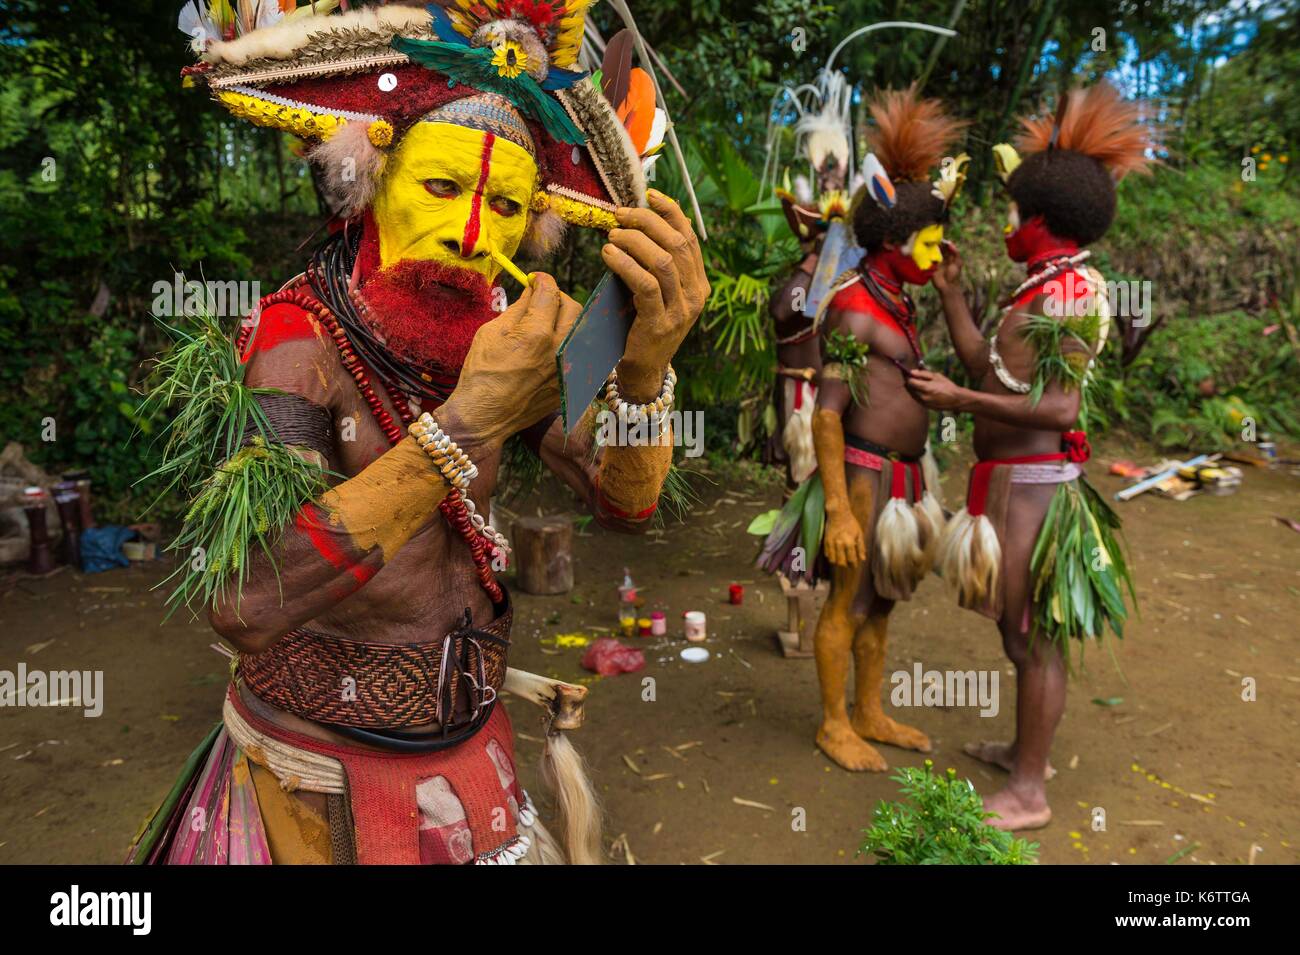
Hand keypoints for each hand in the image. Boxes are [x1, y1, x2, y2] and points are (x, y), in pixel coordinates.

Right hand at [435, 273, 579, 452]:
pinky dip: (571, 343)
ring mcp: (569, 369)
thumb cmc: (482, 373)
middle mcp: (559, 350)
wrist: (486, 415)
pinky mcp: (572, 383)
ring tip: (550, 322)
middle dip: (558, 298)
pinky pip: (582, 353)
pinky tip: (556, 344)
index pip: (550, 292)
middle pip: (572, 308)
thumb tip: (532, 292)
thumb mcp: (492, 332)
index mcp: (536, 334)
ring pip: (581, 330)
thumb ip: (518, 308)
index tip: (536, 280)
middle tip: (543, 300)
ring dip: (568, 320)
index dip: (542, 281)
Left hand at [603, 189, 709, 400]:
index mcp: (699, 283)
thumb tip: (635, 223)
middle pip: (675, 243)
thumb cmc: (643, 324)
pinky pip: (645, 284)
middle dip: (646, 222)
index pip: (689, 237)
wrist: (644, 369)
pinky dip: (625, 264)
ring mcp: (681, 310)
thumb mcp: (656, 291)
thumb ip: (655, 263)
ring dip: (633, 241)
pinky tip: (609, 255)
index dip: (670, 211)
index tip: (649, 195)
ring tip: (612, 235)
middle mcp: (696, 295)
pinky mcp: (660, 323)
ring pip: (662, 261)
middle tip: (620, 216)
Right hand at [823, 511, 865, 565]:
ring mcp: (831, 543)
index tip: (854, 566)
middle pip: (841, 562)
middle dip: (845, 565)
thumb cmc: (851, 523)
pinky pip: (827, 554)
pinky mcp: (825, 541)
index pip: (851, 559)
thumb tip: (862, 559)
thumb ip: (861, 547)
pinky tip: (835, 554)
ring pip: (832, 560)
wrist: (838, 513)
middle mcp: (839, 544)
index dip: (854, 565)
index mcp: (849, 543)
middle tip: (848, 564)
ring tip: (841, 560)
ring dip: (837, 562)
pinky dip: (831, 556)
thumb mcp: (859, 534)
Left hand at [906, 368, 965, 410]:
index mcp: (926, 388)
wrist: (956, 400)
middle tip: (911, 376)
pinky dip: (916, 393)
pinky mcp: (925, 406)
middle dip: (909, 381)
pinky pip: (916, 398)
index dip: (908, 376)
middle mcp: (923, 397)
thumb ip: (923, 374)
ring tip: (918, 382)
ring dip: (912, 388)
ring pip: (912, 393)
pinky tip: (922, 389)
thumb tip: (911, 372)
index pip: (910, 382)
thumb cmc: (947, 385)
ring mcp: (923, 403)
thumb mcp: (936, 376)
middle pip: (909, 388)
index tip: (907, 372)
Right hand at [931, 240, 962, 293]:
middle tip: (932, 240)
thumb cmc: (954, 275)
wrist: (947, 286)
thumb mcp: (958, 262)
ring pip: (932, 253)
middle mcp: (942, 258)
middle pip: (938, 249)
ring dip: (930, 249)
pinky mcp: (930, 267)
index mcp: (949, 257)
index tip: (939, 238)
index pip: (946, 247)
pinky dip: (926, 256)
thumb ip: (955, 252)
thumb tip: (950, 243)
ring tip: (927, 244)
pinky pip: (928, 260)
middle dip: (935, 245)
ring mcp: (936, 262)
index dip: (943, 242)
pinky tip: (924, 252)